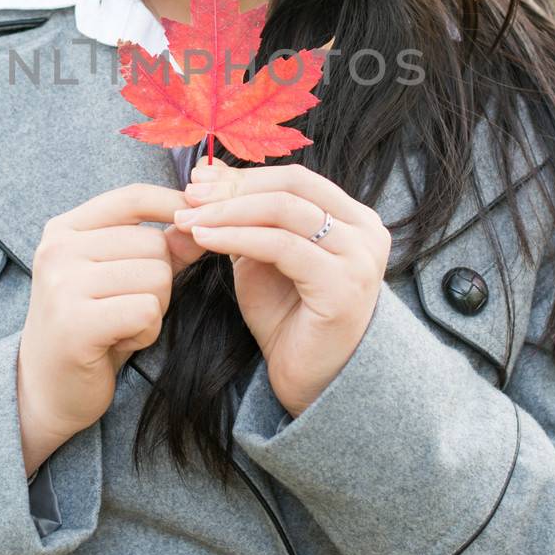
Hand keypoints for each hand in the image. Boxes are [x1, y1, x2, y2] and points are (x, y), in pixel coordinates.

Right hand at [17, 182, 191, 470]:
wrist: (45, 390)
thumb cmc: (90, 328)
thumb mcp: (120, 278)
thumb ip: (159, 248)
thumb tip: (203, 222)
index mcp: (65, 230)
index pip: (132, 197)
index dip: (173, 204)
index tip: (195, 223)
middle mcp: (58, 250)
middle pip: (155, 244)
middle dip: (159, 280)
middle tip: (126, 307)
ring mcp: (63, 285)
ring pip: (156, 277)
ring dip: (153, 309)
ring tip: (120, 325)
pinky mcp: (76, 323)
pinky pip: (147, 311)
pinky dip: (146, 332)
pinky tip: (118, 342)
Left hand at [169, 159, 390, 418]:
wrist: (311, 382)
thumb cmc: (288, 320)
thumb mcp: (262, 257)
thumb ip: (244, 217)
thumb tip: (206, 172)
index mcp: (353, 219)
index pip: (295, 178)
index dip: (244, 175)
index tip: (197, 181)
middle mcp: (366, 231)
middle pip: (292, 186)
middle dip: (234, 188)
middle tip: (188, 196)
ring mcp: (359, 258)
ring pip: (285, 211)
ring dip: (228, 211)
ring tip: (188, 219)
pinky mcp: (343, 286)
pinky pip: (282, 247)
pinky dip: (237, 237)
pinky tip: (204, 239)